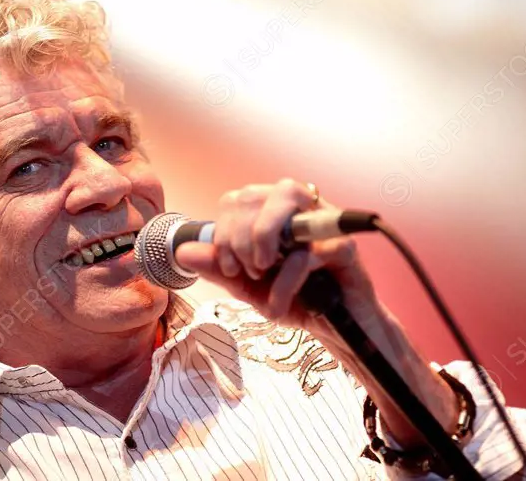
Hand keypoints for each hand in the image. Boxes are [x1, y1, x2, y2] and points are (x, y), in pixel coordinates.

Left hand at [175, 178, 378, 337]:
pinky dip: (285, 280)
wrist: (335, 331)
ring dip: (261, 237)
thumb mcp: (248, 286)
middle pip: (254, 194)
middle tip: (247, 272)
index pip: (236, 200)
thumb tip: (182, 251)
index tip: (228, 266)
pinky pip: (307, 250)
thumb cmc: (295, 300)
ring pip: (284, 198)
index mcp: (272, 214)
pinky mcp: (344, 247)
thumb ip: (218, 268)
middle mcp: (298, 208)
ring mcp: (324, 222)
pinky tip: (280, 302)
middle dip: (238, 238)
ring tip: (261, 272)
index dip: (223, 231)